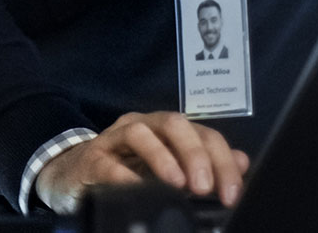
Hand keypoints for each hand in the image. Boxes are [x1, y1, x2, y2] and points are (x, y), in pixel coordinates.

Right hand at [33, 112, 249, 214]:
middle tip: (204, 188)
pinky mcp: (92, 158)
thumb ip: (206, 163)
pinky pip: (108, 162)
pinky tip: (138, 191)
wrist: (75, 175)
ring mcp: (115, 138)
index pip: (203, 133)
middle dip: (195, 154)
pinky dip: (125, 177)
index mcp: (167, 129)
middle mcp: (143, 125)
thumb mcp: (171, 167)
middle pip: (174, 124)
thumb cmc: (127, 170)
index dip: (221, 162)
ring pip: (140, 134)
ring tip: (177, 185)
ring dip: (162, 158)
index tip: (231, 193)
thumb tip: (242, 161)